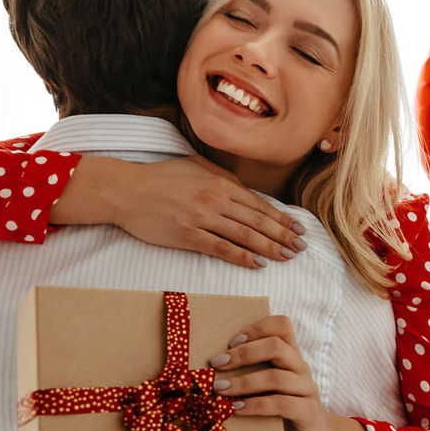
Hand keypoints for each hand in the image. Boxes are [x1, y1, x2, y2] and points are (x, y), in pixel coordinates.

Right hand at [52, 155, 306, 267]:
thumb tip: (245, 192)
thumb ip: (222, 178)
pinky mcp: (188, 235)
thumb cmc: (161, 177)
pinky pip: (221, 248)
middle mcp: (216, 199)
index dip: (281, 218)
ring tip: (287, 257)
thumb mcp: (196, 166)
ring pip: (245, 235)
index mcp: (220, 182)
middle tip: (301, 247)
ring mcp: (203, 218)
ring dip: (269, 248)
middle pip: (258, 221)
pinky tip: (257, 264)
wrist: (128, 190)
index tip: (298, 229)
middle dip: (283, 235)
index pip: (259, 204)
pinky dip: (241, 257)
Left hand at [209, 316, 372, 430]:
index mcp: (291, 356)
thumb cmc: (283, 411)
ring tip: (219, 390)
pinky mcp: (308, 412)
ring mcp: (307, 389)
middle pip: (276, 346)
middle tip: (217, 364)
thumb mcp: (268, 388)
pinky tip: (237, 409)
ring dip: (243, 383)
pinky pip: (281, 404)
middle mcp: (301, 368)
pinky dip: (255, 405)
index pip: (282, 326)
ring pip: (276, 377)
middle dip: (243, 354)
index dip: (257, 328)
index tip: (231, 341)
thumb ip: (252, 373)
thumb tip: (212, 368)